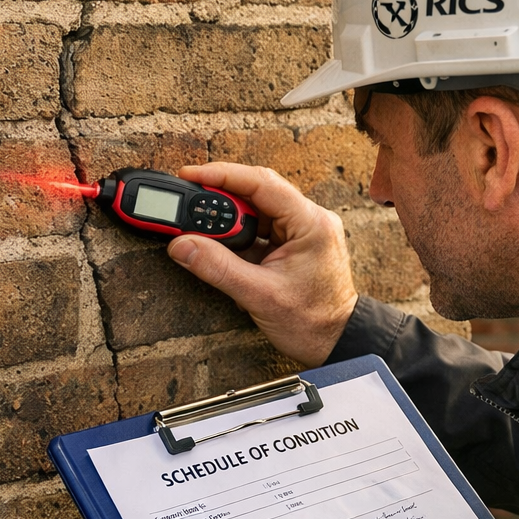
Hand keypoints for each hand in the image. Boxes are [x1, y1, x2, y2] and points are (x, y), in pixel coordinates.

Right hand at [168, 163, 357, 366]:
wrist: (335, 343)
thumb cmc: (312, 323)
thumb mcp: (259, 295)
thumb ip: (218, 267)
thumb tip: (182, 245)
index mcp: (311, 223)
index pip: (261, 183)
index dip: (222, 175)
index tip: (191, 174)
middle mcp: (310, 220)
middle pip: (257, 193)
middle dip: (221, 199)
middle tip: (189, 208)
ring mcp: (302, 231)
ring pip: (256, 210)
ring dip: (229, 220)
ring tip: (203, 232)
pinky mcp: (294, 245)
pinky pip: (260, 229)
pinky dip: (238, 236)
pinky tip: (222, 247)